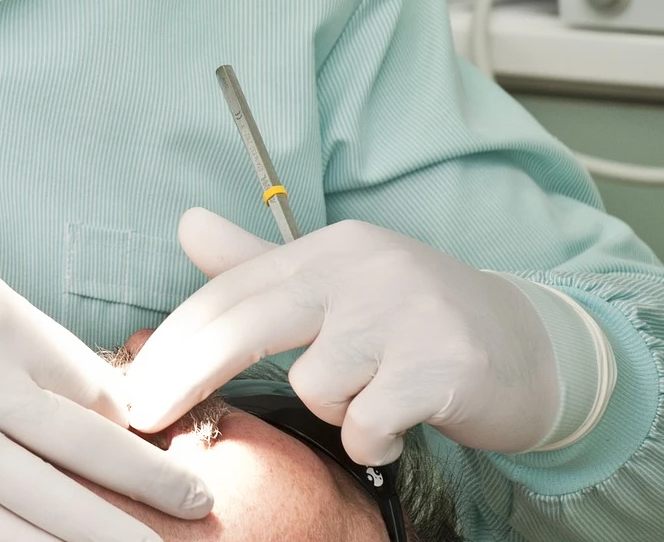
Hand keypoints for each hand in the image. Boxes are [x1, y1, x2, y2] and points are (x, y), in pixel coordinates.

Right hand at [0, 212, 211, 541]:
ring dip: (104, 535)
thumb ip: (27, 333)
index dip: (137, 421)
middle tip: (202, 507)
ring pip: (42, 501)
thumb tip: (89, 386)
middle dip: (151, 483)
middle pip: (86, 447)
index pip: (91, 384)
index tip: (170, 444)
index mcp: (3, 322)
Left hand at [123, 210, 560, 464]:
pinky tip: (397, 427)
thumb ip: (258, 263)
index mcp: (330, 249)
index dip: (172, 344)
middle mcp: (364, 269)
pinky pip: (367, 421)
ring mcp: (405, 313)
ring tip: (372, 398)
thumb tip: (186, 223)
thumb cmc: (415, 322)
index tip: (132, 390)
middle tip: (147, 421)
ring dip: (334, 410)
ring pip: (316, 386)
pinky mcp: (442, 363)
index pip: (230, 293)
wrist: (531, 349)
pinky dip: (373, 438)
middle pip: (246, 326)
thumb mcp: (337, 284)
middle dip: (185, 377)